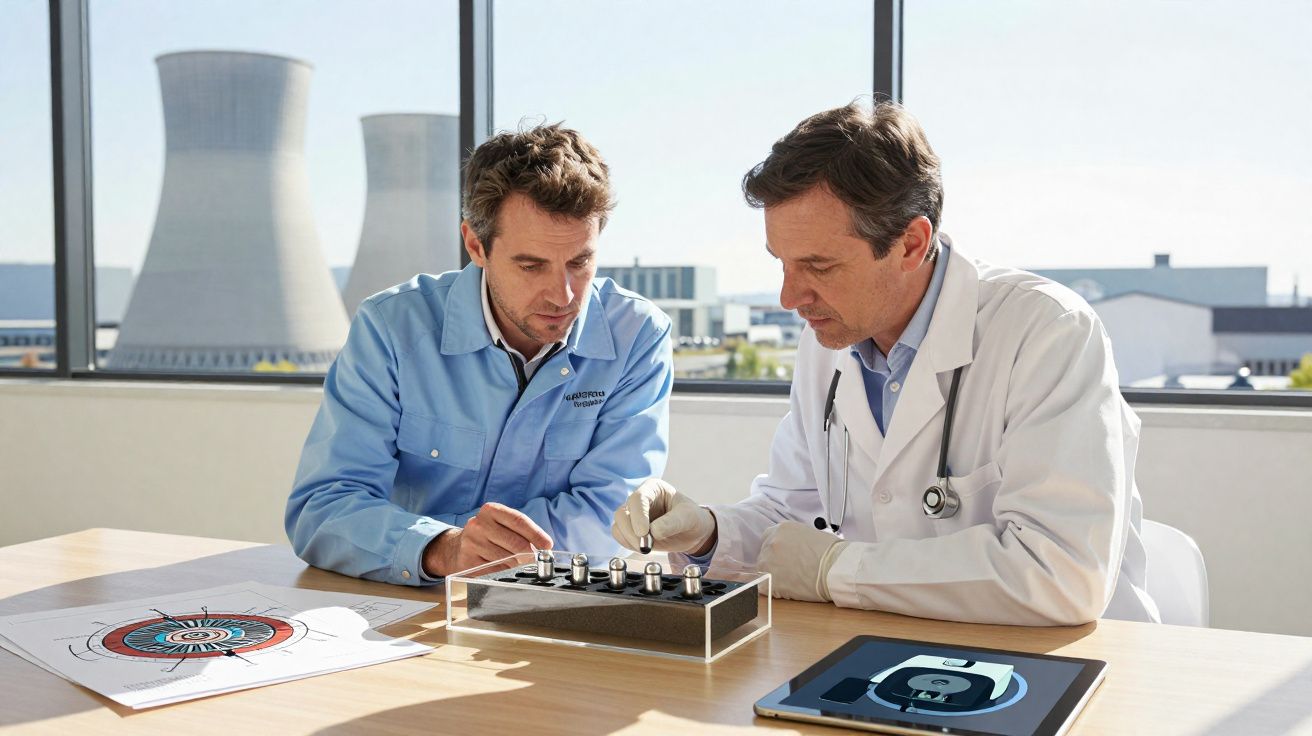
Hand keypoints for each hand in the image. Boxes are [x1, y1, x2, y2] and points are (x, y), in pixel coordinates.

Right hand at [422, 502, 552, 577]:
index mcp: (491, 510)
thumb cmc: (488, 536)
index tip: (548, 546)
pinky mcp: (467, 562)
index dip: (536, 534)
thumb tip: (544, 549)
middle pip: (516, 543)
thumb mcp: (502, 526)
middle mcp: (479, 524)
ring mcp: (471, 543)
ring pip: (507, 560)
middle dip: (530, 555)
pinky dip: (504, 573)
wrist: (455, 548)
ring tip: (517, 565)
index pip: (519, 521)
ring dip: (517, 566)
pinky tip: (503, 570)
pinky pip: (495, 571)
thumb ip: (521, 533)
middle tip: (536, 561)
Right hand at [611, 478, 716, 554]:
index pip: (637, 499)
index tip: (644, 533)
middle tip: (646, 546)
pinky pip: (620, 537)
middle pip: (621, 514)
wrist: (691, 532)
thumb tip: (653, 532)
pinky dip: (628, 544)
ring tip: (648, 548)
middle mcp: (639, 500)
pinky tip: (644, 548)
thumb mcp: (688, 517)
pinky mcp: (630, 530)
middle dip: (631, 532)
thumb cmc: (691, 518)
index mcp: (652, 488)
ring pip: (618, 526)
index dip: (638, 516)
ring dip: (629, 540)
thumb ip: (672, 523)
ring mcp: (632, 515)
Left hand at [757, 521, 846, 601]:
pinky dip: (773, 590)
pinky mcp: (770, 581)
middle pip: (764, 554)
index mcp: (782, 529)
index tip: (782, 557)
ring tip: (792, 581)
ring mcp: (769, 561)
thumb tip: (792, 548)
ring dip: (774, 576)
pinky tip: (788, 590)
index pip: (768, 538)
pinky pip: (764, 586)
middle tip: (790, 571)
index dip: (775, 549)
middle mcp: (772, 543)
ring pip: (762, 570)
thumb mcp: (810, 535)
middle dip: (774, 562)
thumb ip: (794, 540)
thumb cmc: (832, 554)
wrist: (837, 569)